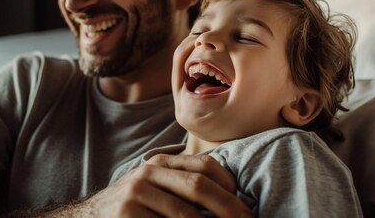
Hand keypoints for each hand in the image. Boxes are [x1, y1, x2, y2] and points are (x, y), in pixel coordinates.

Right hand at [62, 154, 252, 216]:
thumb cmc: (133, 208)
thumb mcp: (155, 188)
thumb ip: (183, 186)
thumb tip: (234, 200)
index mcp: (160, 163)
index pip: (205, 166)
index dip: (230, 186)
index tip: (246, 206)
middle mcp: (147, 173)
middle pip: (198, 187)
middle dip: (229, 209)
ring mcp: (135, 195)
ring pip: (186, 216)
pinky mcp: (127, 217)